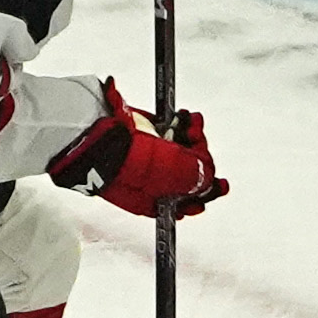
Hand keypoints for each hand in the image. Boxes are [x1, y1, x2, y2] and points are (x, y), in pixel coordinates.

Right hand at [51, 81, 227, 217]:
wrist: (96, 134)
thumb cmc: (126, 161)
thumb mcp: (171, 175)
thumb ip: (196, 177)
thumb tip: (210, 179)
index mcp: (155, 201)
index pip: (189, 201)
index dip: (208, 191)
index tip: (221, 184)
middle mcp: (152, 182)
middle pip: (188, 171)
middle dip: (200, 156)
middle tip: (199, 142)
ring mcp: (146, 157)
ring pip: (182, 149)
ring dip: (193, 136)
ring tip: (192, 122)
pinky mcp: (142, 134)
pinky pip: (170, 131)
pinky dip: (181, 124)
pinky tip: (187, 117)